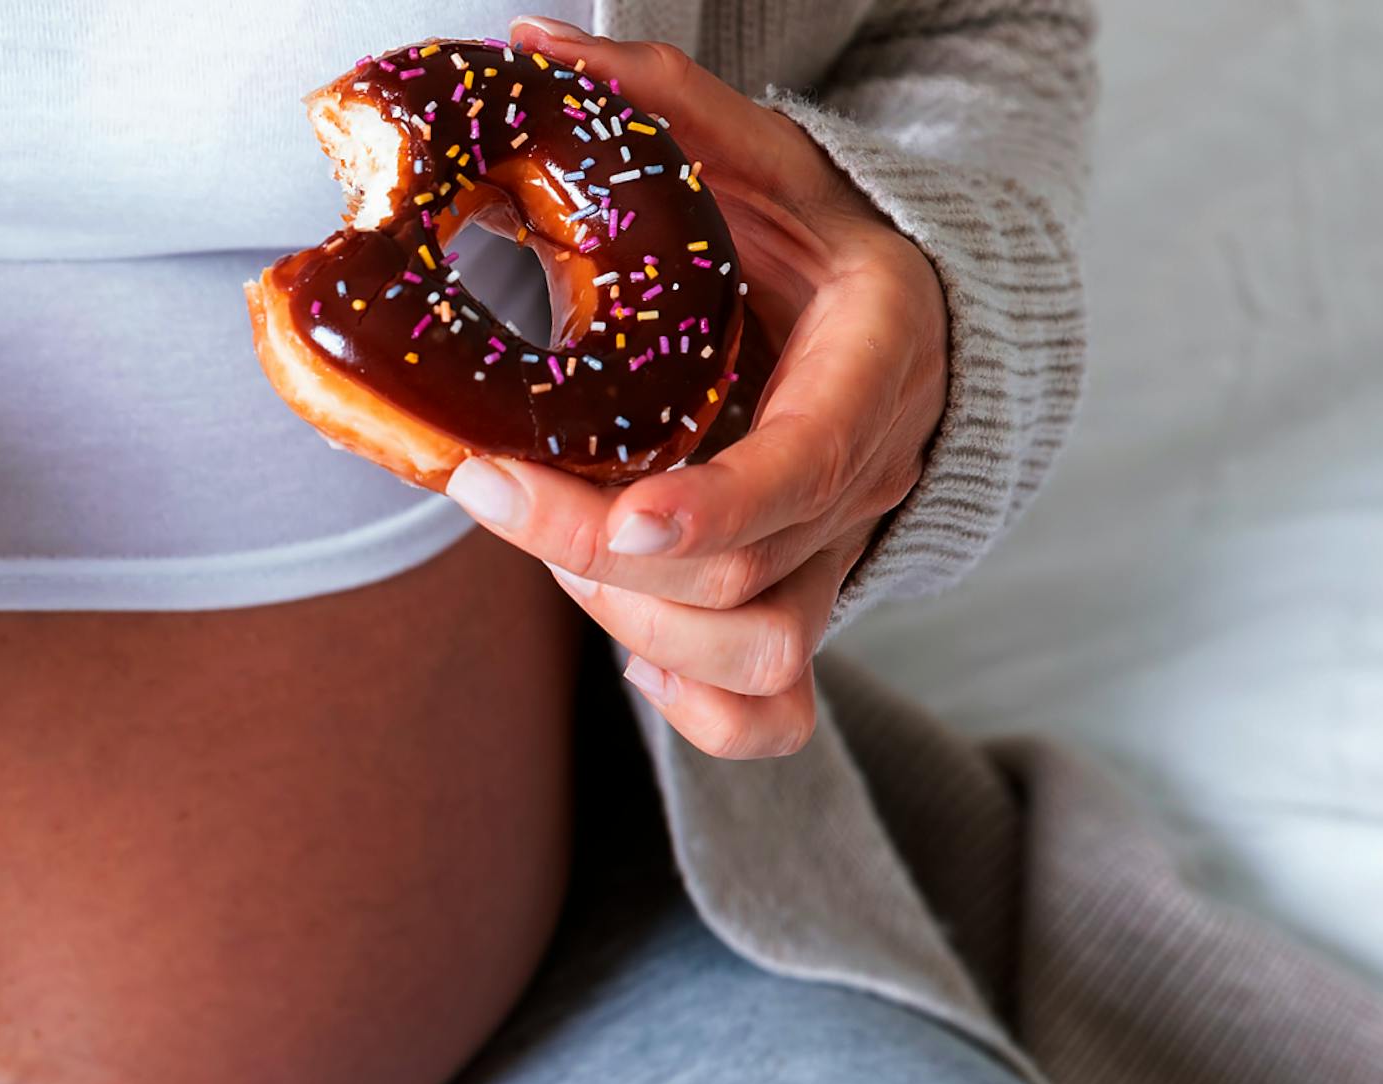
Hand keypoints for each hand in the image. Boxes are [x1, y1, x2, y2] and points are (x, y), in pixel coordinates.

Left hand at [442, 17, 947, 759]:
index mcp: (874, 363)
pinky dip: (697, 712)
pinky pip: (773, 717)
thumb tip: (531, 44)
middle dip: (601, 552)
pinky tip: (628, 646)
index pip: (808, 468)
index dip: (713, 505)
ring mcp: (842, 556)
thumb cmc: (804, 238)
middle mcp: (870, 477)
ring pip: (759, 657)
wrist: (890, 321)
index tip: (620, 512)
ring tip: (553, 542)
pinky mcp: (805, 609)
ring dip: (630, 622)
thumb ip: (658, 104)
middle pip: (748, 580)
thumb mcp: (749, 159)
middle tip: (493, 483)